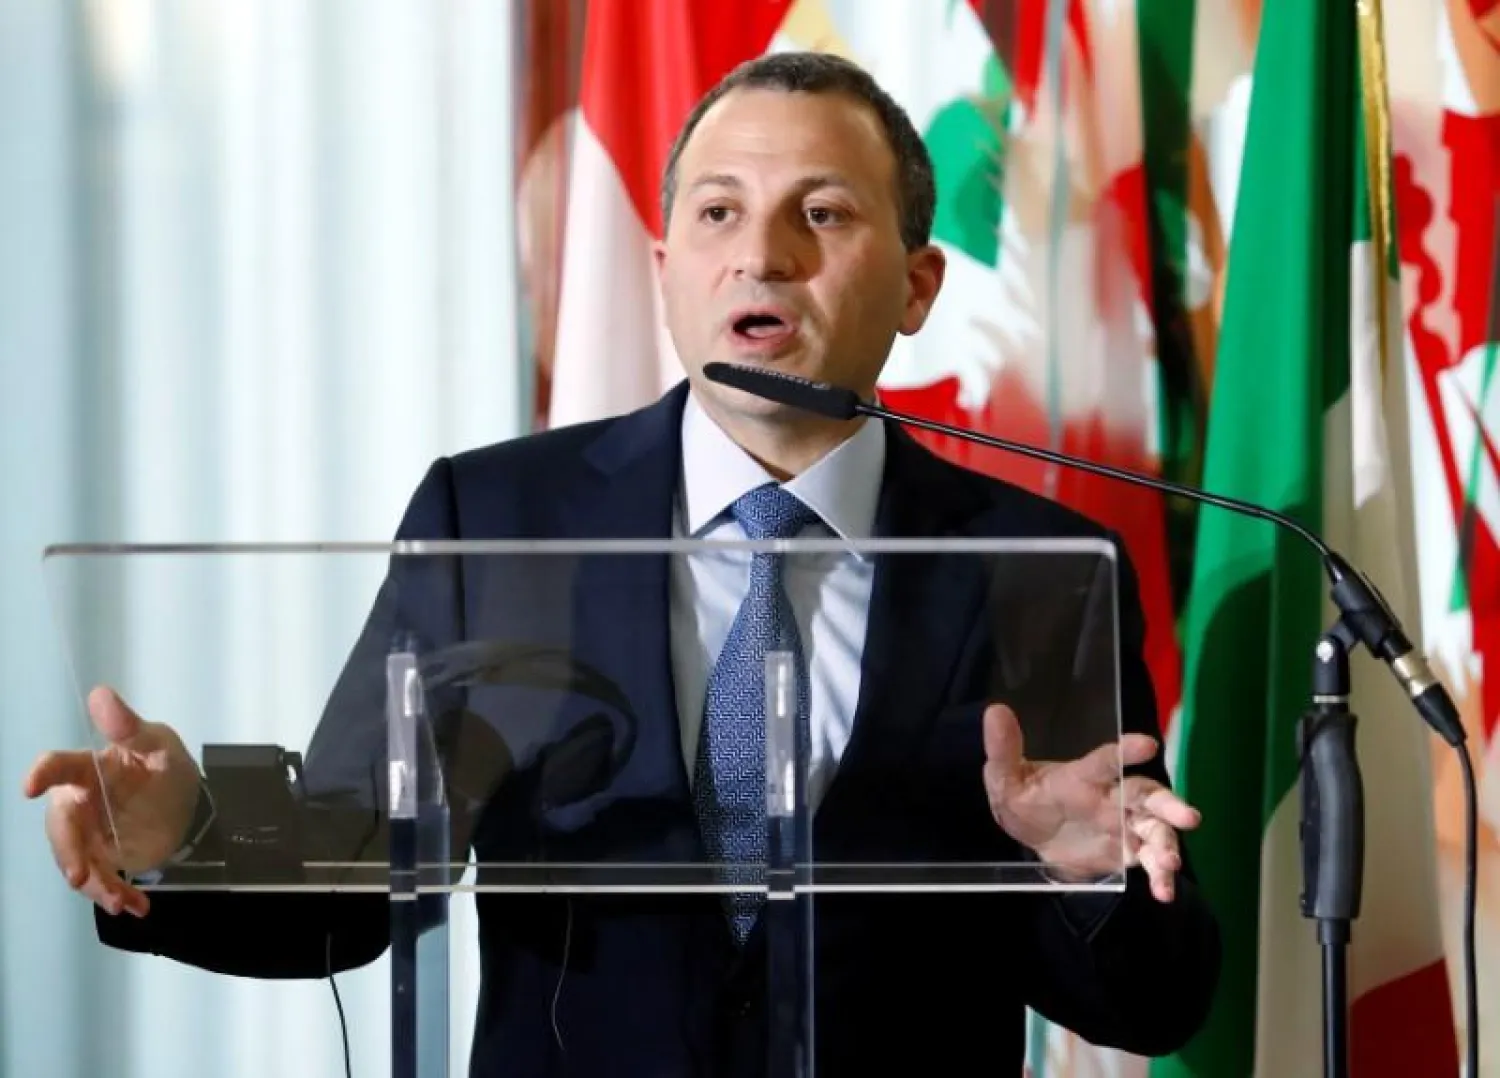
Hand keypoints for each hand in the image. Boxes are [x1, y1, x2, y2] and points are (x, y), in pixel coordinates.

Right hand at [22, 686, 201, 916]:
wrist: (184, 806)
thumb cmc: (164, 767)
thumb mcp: (158, 745)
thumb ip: (129, 728)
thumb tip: (101, 694)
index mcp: (89, 769)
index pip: (59, 767)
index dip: (43, 773)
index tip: (32, 786)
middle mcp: (80, 802)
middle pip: (62, 827)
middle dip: (68, 852)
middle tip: (80, 876)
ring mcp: (87, 833)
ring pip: (76, 858)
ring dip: (94, 883)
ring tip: (119, 900)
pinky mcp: (100, 857)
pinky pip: (98, 878)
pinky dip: (115, 894)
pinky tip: (136, 906)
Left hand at [981, 703, 1199, 901]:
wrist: (1033, 837)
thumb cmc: (1023, 797)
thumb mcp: (1004, 777)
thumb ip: (1003, 749)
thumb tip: (995, 712)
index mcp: (1083, 776)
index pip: (1107, 760)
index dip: (1126, 751)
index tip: (1148, 745)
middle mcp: (1111, 796)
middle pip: (1145, 794)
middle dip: (1168, 804)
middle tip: (1189, 817)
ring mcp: (1123, 824)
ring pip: (1155, 829)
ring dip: (1167, 844)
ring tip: (1170, 863)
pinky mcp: (1127, 852)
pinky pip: (1150, 861)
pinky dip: (1160, 876)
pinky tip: (1164, 892)